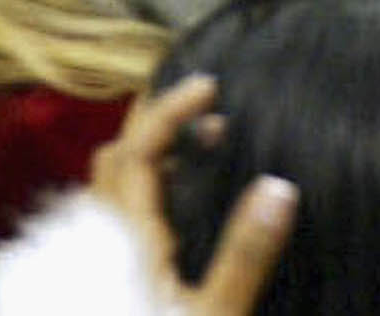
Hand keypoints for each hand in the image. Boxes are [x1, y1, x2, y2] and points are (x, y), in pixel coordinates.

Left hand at [90, 75, 296, 315]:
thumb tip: (280, 184)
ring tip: (202, 151)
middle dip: (153, 125)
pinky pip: (117, 217)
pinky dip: (147, 190)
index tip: (212, 87)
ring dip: (148, 157)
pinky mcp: (106, 282)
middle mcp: (103, 243)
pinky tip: (184, 206)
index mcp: (128, 241)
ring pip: (109, 190)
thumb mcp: (214, 315)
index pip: (137, 153)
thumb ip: (244, 253)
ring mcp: (99, 263)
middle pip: (112, 163)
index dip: (169, 111)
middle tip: (206, 111)